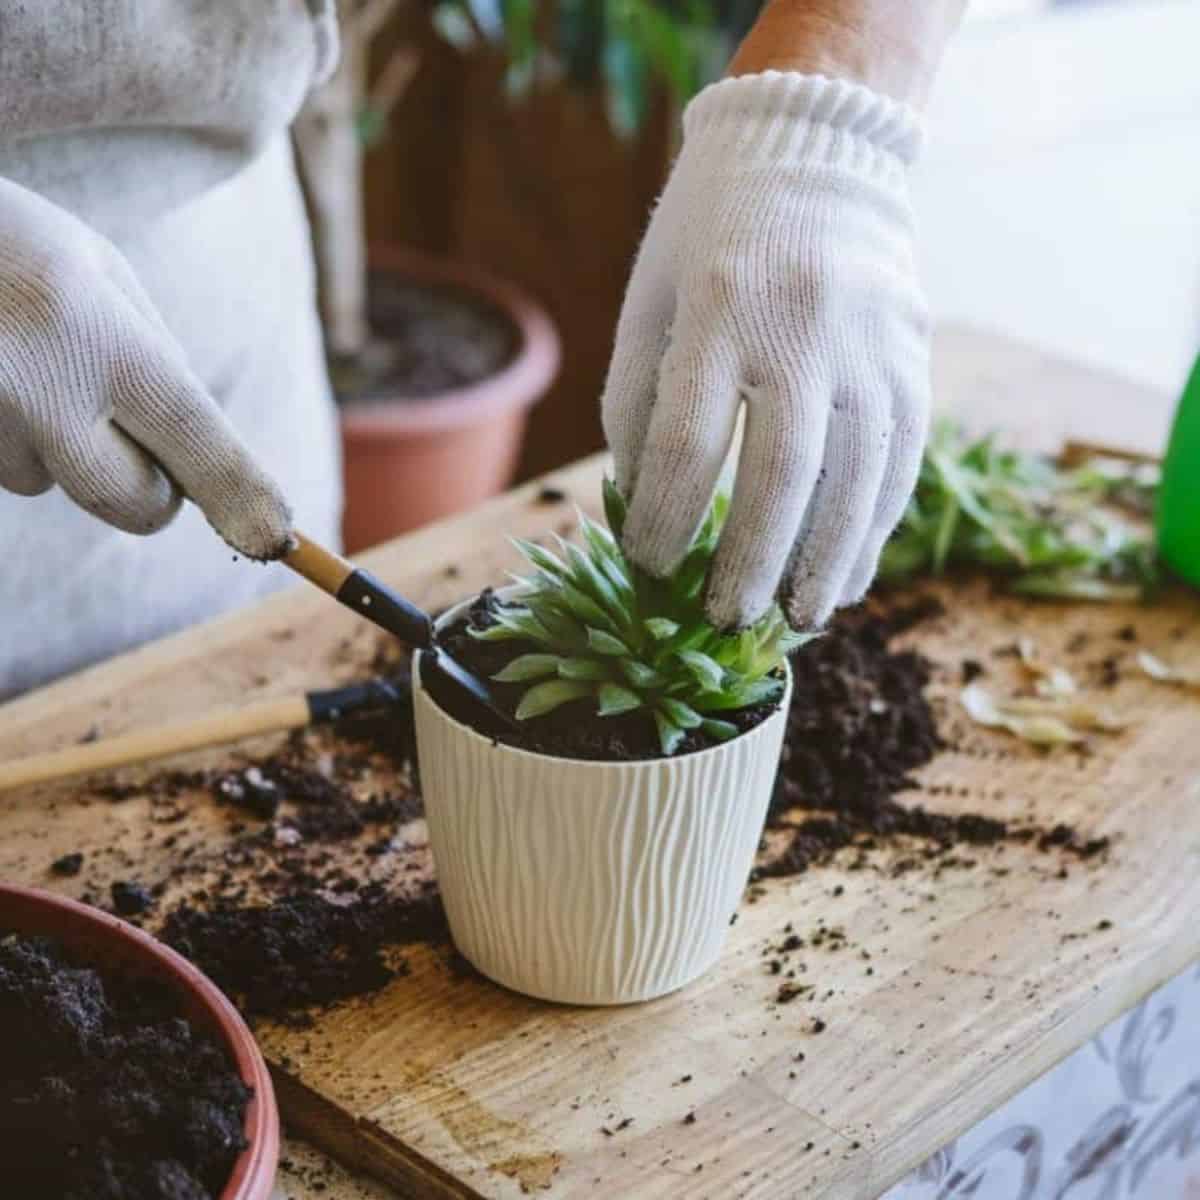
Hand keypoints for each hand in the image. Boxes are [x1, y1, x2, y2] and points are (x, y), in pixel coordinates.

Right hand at [0, 178, 291, 557]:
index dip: (239, 492)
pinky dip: (14, 440)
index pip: (192, 434)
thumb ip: (157, 363)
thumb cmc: (16, 246)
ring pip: (56, 484)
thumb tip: (203, 458)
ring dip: (61, 449)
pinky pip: (8, 472)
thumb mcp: (101, 274)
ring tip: (24, 365)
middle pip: (133, 501)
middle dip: (154, 490)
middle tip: (138, 436)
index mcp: (93, 329)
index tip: (273, 537)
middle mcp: (33, 384)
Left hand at [601, 71, 930, 629]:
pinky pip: (899, 461)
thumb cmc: (710, 231)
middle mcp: (802, 327)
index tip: (647, 566)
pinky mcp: (913, 358)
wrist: (817, 148)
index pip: (685, 442)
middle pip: (779, 474)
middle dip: (749, 559)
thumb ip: (638, 395)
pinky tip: (850, 574)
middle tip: (725, 619)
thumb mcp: (651, 296)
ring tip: (799, 619)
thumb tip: (638, 497)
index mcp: (717, 307)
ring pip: (855, 479)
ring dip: (825, 562)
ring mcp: (870, 344)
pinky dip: (873, 528)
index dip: (662, 518)